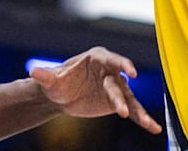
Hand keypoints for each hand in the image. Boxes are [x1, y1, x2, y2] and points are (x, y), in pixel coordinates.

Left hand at [30, 46, 162, 133]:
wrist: (61, 96)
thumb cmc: (57, 82)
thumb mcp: (51, 80)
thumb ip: (45, 76)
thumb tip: (34, 72)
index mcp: (97, 58)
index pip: (112, 60)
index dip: (122, 64)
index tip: (131, 71)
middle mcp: (110, 71)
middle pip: (119, 84)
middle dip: (121, 97)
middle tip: (122, 110)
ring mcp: (116, 87)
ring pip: (130, 99)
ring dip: (138, 111)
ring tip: (147, 124)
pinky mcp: (117, 103)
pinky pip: (132, 111)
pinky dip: (142, 119)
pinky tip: (152, 128)